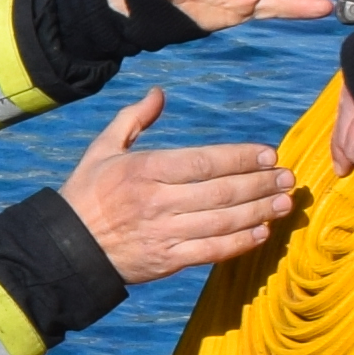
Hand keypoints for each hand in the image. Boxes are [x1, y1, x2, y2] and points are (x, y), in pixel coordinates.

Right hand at [59, 89, 301, 283]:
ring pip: (223, 221)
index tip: (268, 154)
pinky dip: (240, 242)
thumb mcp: (102, 149)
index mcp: (144, 170)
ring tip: (284, 202)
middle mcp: (157, 201)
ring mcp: (164, 233)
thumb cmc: (86, 194)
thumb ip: (133, 119)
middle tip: (287, 177)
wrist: (66, 248)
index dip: (241, 157)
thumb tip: (158, 93)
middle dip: (260, 183)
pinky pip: (212, 251)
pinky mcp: (168, 260)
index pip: (204, 161)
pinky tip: (261, 232)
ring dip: (259, 211)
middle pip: (221, 191)